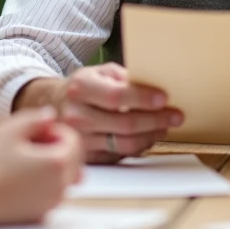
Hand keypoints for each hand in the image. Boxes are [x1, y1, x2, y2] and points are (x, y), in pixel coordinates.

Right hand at [0, 108, 83, 226]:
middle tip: (42, 142)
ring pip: (67, 178)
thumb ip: (34, 119)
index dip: (61, 132)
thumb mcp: (11, 132)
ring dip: (57, 166)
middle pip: (74, 161)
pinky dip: (50, 183)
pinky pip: (55, 193)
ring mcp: (54, 201)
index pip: (74, 142)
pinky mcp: (44, 213)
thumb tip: (51, 114)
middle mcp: (61, 184)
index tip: (45, 130)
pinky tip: (32, 175)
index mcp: (57, 162)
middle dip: (62, 149)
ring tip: (35, 157)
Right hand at [59, 63, 181, 163]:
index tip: (164, 98)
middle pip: (125, 123)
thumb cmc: (84, 86)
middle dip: (156, 120)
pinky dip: (138, 147)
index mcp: (81, 88)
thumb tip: (152, 87)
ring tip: (165, 126)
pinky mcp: (86, 156)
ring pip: (125, 144)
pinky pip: (119, 155)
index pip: (116, 96)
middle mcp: (77, 115)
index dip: (143, 98)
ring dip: (151, 136)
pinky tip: (148, 137)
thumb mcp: (100, 72)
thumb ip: (123, 77)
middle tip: (176, 116)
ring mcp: (80, 139)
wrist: (53, 105)